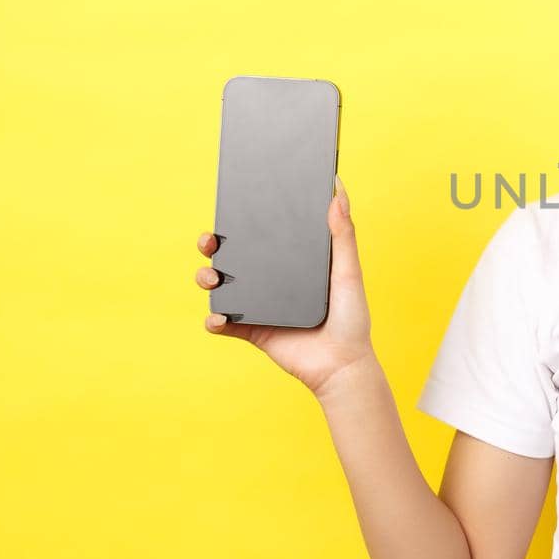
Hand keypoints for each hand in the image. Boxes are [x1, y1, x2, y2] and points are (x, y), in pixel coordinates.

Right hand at [194, 175, 375, 396]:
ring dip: (207, 278)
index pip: (263, 236)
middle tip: (210, 242)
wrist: (342, 365)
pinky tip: (219, 317)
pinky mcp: (253, 331)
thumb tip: (339, 192)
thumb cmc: (351, 319)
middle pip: (234, 258)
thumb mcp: (348, 272)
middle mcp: (272, 282)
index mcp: (292, 263)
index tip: (231, 207)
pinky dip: (214, 320)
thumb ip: (343, 235)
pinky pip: (224, 324)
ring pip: (222, 287)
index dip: (243, 221)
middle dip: (212, 247)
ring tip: (212, 278)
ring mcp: (260, 307)